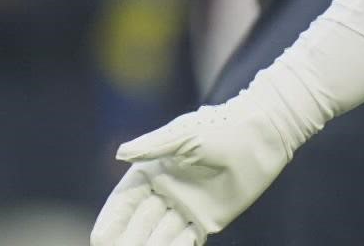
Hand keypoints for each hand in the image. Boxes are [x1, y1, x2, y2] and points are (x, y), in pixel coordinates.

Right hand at [92, 78, 310, 244]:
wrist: (261, 136)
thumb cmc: (221, 128)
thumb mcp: (184, 135)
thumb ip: (153, 147)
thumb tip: (120, 153)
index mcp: (150, 174)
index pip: (121, 204)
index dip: (110, 222)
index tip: (102, 240)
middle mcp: (163, 194)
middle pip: (135, 227)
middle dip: (130, 240)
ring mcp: (183, 210)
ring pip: (157, 239)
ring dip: (154, 244)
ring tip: (159, 241)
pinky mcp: (205, 222)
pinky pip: (183, 243)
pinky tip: (179, 245)